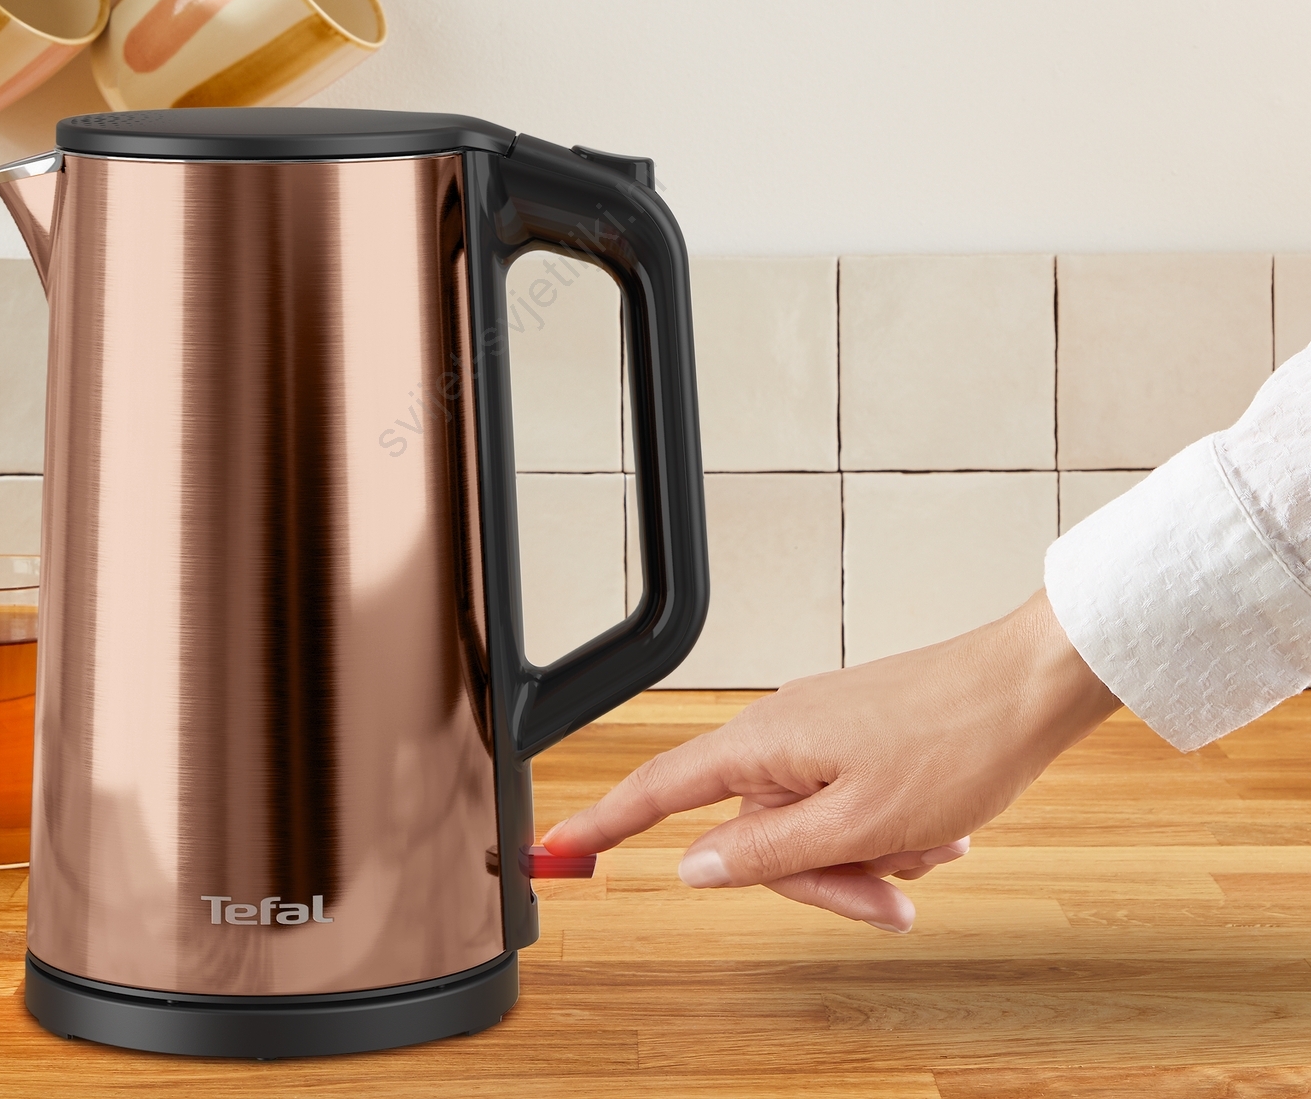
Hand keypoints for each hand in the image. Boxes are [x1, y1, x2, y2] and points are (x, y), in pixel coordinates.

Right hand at [543, 589, 1118, 931]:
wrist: (1027, 687)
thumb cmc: (954, 739)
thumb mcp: (858, 823)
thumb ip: (768, 852)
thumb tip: (697, 868)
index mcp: (763, 744)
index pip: (659, 791)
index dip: (604, 825)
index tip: (556, 851)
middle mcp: (781, 733)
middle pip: (759, 837)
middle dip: (826, 878)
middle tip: (890, 896)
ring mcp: (820, 734)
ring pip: (813, 830)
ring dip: (870, 856)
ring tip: (931, 842)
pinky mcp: (856, 739)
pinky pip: (849, 808)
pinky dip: (889, 831)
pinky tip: (940, 826)